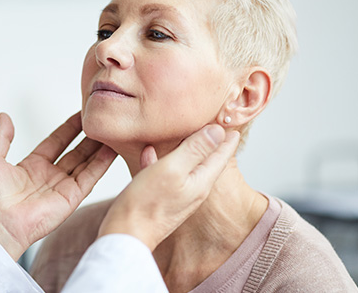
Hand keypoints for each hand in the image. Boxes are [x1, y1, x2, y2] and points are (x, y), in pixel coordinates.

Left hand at [0, 112, 116, 260]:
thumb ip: (1, 137)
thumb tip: (4, 116)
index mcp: (31, 167)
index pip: (55, 142)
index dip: (68, 128)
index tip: (81, 114)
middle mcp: (49, 176)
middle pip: (75, 151)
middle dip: (88, 137)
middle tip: (101, 120)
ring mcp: (61, 187)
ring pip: (86, 163)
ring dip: (98, 148)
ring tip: (112, 131)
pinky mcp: (71, 198)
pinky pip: (89, 177)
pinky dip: (101, 164)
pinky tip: (111, 150)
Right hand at [98, 125, 239, 250]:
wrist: (125, 234)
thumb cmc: (146, 204)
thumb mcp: (172, 169)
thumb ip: (195, 149)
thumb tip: (218, 131)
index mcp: (200, 182)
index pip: (221, 156)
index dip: (226, 138)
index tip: (232, 124)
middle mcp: (192, 189)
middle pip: (206, 160)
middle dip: (211, 142)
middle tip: (217, 125)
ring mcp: (175, 195)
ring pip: (185, 165)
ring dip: (187, 149)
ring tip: (187, 133)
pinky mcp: (159, 198)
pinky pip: (164, 173)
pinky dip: (161, 160)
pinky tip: (149, 151)